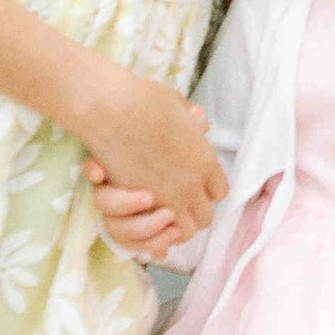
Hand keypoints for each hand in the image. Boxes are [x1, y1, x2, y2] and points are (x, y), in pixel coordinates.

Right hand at [72, 60, 224, 247]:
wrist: (115, 108)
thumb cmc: (143, 100)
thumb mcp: (177, 105)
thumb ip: (191, 120)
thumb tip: (200, 120)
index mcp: (206, 160)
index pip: (219, 192)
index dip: (205, 192)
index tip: (191, 187)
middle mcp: (194, 183)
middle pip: (205, 216)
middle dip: (192, 213)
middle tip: (175, 206)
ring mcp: (171, 197)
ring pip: (187, 230)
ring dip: (176, 226)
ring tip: (160, 216)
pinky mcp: (145, 205)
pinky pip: (164, 234)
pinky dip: (158, 233)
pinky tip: (147, 219)